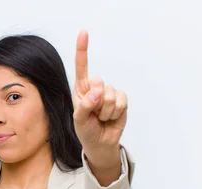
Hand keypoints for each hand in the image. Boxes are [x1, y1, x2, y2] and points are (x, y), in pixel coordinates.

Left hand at [72, 30, 127, 166]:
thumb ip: (85, 106)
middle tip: (94, 114)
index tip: (83, 33)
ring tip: (101, 118)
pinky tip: (111, 117)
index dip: (83, 50)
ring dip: (106, 110)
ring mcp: (109, 93)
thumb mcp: (79, 120)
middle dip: (96, 102)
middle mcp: (95, 88)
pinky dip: (116, 112)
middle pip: (99, 82)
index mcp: (81, 90)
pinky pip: (122, 101)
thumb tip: (97, 94)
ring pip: (111, 94)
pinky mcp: (121, 100)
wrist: (101, 142)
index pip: (81, 67)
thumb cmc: (86, 130)